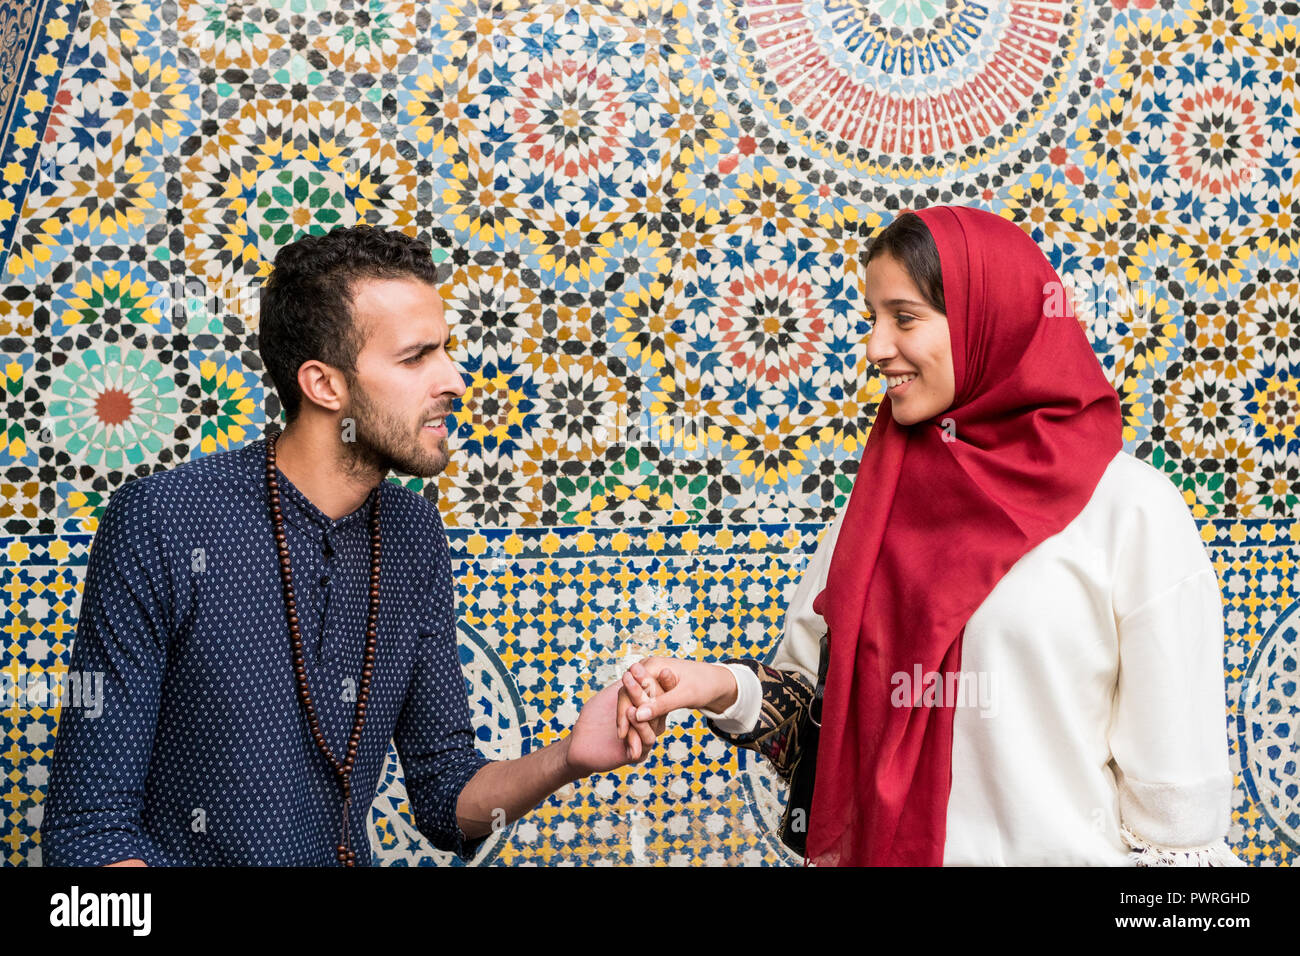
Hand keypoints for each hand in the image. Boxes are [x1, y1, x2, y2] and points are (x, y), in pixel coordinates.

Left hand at [564, 670, 676, 775]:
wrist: (579, 742)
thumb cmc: (593, 717)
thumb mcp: (611, 695)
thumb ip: (627, 685)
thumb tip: (643, 666)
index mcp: (647, 710)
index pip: (660, 694)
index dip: (663, 681)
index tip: (663, 667)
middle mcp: (650, 724)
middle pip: (659, 705)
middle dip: (651, 686)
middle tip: (645, 671)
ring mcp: (645, 739)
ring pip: (654, 721)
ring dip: (643, 702)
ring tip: (633, 686)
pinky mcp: (638, 753)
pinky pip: (646, 739)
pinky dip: (640, 726)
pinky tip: (631, 712)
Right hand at [616, 657, 737, 746]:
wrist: (718, 683)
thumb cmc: (705, 684)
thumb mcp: (685, 695)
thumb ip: (662, 704)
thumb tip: (638, 716)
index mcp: (653, 665)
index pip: (629, 688)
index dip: (624, 711)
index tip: (623, 732)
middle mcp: (647, 670)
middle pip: (627, 695)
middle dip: (625, 719)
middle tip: (624, 740)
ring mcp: (650, 679)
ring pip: (633, 702)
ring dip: (631, 722)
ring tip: (630, 744)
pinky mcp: (655, 689)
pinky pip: (642, 704)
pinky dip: (640, 720)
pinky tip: (637, 736)